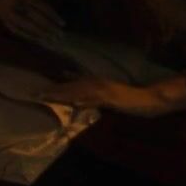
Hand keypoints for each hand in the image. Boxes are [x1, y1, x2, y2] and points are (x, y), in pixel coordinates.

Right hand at [0, 0, 64, 43]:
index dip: (53, 15)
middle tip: (60, 35)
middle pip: (36, 18)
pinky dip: (30, 37)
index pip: (41, 6)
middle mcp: (15, 3)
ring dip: (41, 34)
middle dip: (49, 27)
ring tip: (52, 40)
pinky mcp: (3, 23)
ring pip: (28, 26)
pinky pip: (19, 32)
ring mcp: (8, 14)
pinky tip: (39, 41)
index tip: (63, 24)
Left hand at [35, 77, 175, 117]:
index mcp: (97, 83)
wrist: (148, 99)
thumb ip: (91, 97)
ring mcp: (105, 90)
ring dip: (64, 93)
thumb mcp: (106, 98)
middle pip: (72, 87)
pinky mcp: (112, 97)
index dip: (57, 88)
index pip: (72, 85)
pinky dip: (85, 100)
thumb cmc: (129, 100)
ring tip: (49, 96)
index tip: (41, 92)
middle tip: (37, 94)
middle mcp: (98, 83)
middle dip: (55, 91)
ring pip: (80, 91)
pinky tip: (74, 102)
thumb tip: (75, 99)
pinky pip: (96, 99)